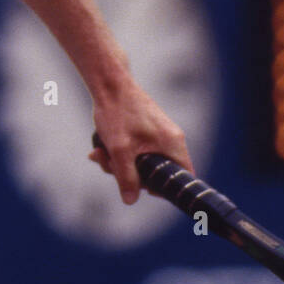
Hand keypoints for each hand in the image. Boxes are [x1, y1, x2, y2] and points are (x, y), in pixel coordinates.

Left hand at [89, 85, 194, 204]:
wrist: (108, 82)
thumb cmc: (117, 112)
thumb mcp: (120, 150)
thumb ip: (126, 177)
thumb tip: (131, 200)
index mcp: (172, 143)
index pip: (184, 176)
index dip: (166, 188)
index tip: (145, 189)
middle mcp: (170, 138)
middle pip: (158, 172)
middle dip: (130, 174)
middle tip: (110, 165)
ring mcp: (159, 133)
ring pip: (143, 162)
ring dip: (119, 164)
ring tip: (99, 153)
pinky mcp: (147, 130)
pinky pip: (137, 151)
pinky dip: (120, 153)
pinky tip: (100, 149)